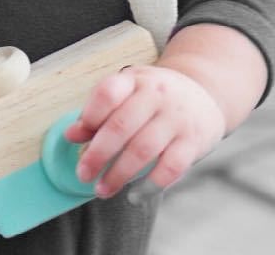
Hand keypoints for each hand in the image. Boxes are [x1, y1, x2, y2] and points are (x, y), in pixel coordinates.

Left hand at [63, 64, 225, 197]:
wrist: (203, 93)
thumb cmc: (153, 97)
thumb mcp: (127, 92)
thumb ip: (99, 111)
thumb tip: (71, 135)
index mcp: (134, 79)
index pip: (108, 92)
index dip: (90, 115)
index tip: (75, 137)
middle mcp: (156, 95)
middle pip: (122, 126)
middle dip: (98, 154)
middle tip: (83, 174)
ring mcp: (176, 118)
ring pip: (143, 150)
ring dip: (118, 174)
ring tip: (101, 190)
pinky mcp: (193, 142)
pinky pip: (170, 168)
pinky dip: (150, 186)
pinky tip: (134, 196)